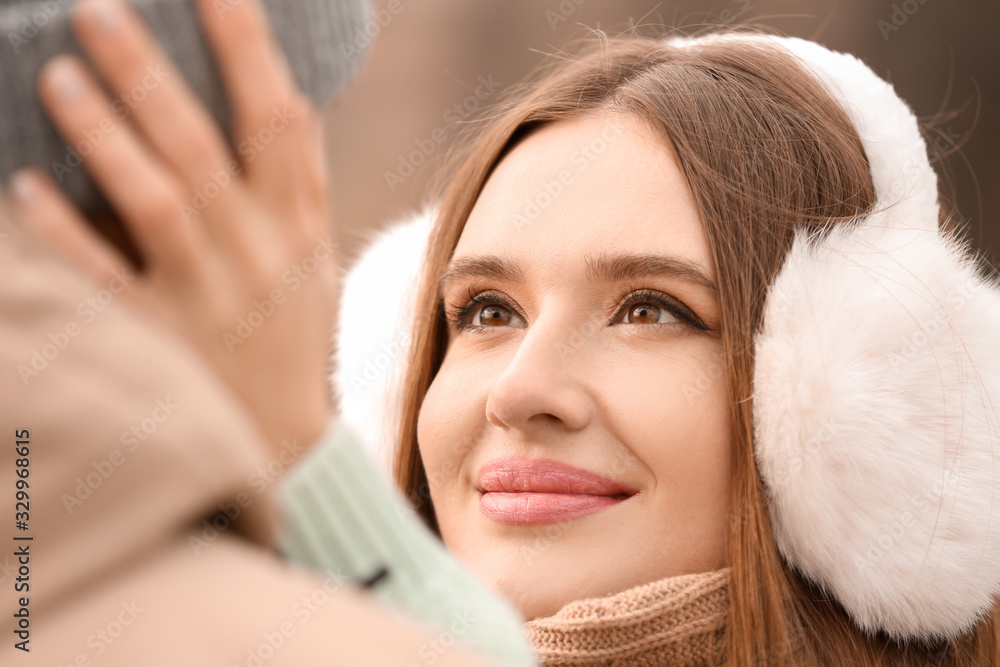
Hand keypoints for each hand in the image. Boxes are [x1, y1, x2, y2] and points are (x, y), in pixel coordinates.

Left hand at [8, 0, 336, 454]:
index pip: (281, 121)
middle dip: (149, 73)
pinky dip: (64, 235)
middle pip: (201, 148)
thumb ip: (295, 188)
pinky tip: (26, 191)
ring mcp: (207, 299)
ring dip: (105, 138)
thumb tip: (276, 102)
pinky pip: (104, 282)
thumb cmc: (291, 337)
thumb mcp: (314, 259)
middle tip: (94, 9)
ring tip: (56, 77)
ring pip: (156, 204)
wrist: (283, 443)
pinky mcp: (158, 341)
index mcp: (299, 226)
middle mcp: (258, 254)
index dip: (248, 48)